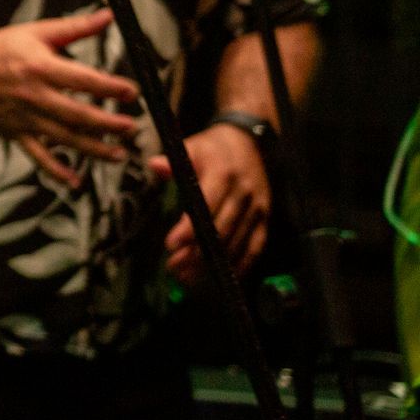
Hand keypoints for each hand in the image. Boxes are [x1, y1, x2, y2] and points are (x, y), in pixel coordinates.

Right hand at [0, 10, 139, 185]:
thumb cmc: (2, 48)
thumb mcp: (37, 32)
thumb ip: (75, 28)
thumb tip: (108, 15)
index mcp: (41, 67)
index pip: (82, 80)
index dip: (109, 87)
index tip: (131, 92)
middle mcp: (34, 95)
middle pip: (77, 114)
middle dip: (107, 123)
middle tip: (131, 127)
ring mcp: (25, 117)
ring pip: (64, 138)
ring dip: (93, 149)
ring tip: (119, 154)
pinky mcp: (15, 133)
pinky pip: (37, 156)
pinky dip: (55, 170)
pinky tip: (74, 181)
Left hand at [150, 125, 270, 284]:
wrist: (249, 142)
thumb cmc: (213, 148)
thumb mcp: (192, 146)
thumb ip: (174, 160)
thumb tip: (155, 165)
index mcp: (223, 174)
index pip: (206, 206)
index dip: (189, 228)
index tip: (171, 244)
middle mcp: (243, 193)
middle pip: (220, 230)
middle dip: (197, 252)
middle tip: (175, 268)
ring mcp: (257, 208)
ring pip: (236, 242)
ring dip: (214, 263)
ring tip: (189, 277)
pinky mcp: (265, 218)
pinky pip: (256, 246)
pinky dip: (242, 264)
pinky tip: (225, 277)